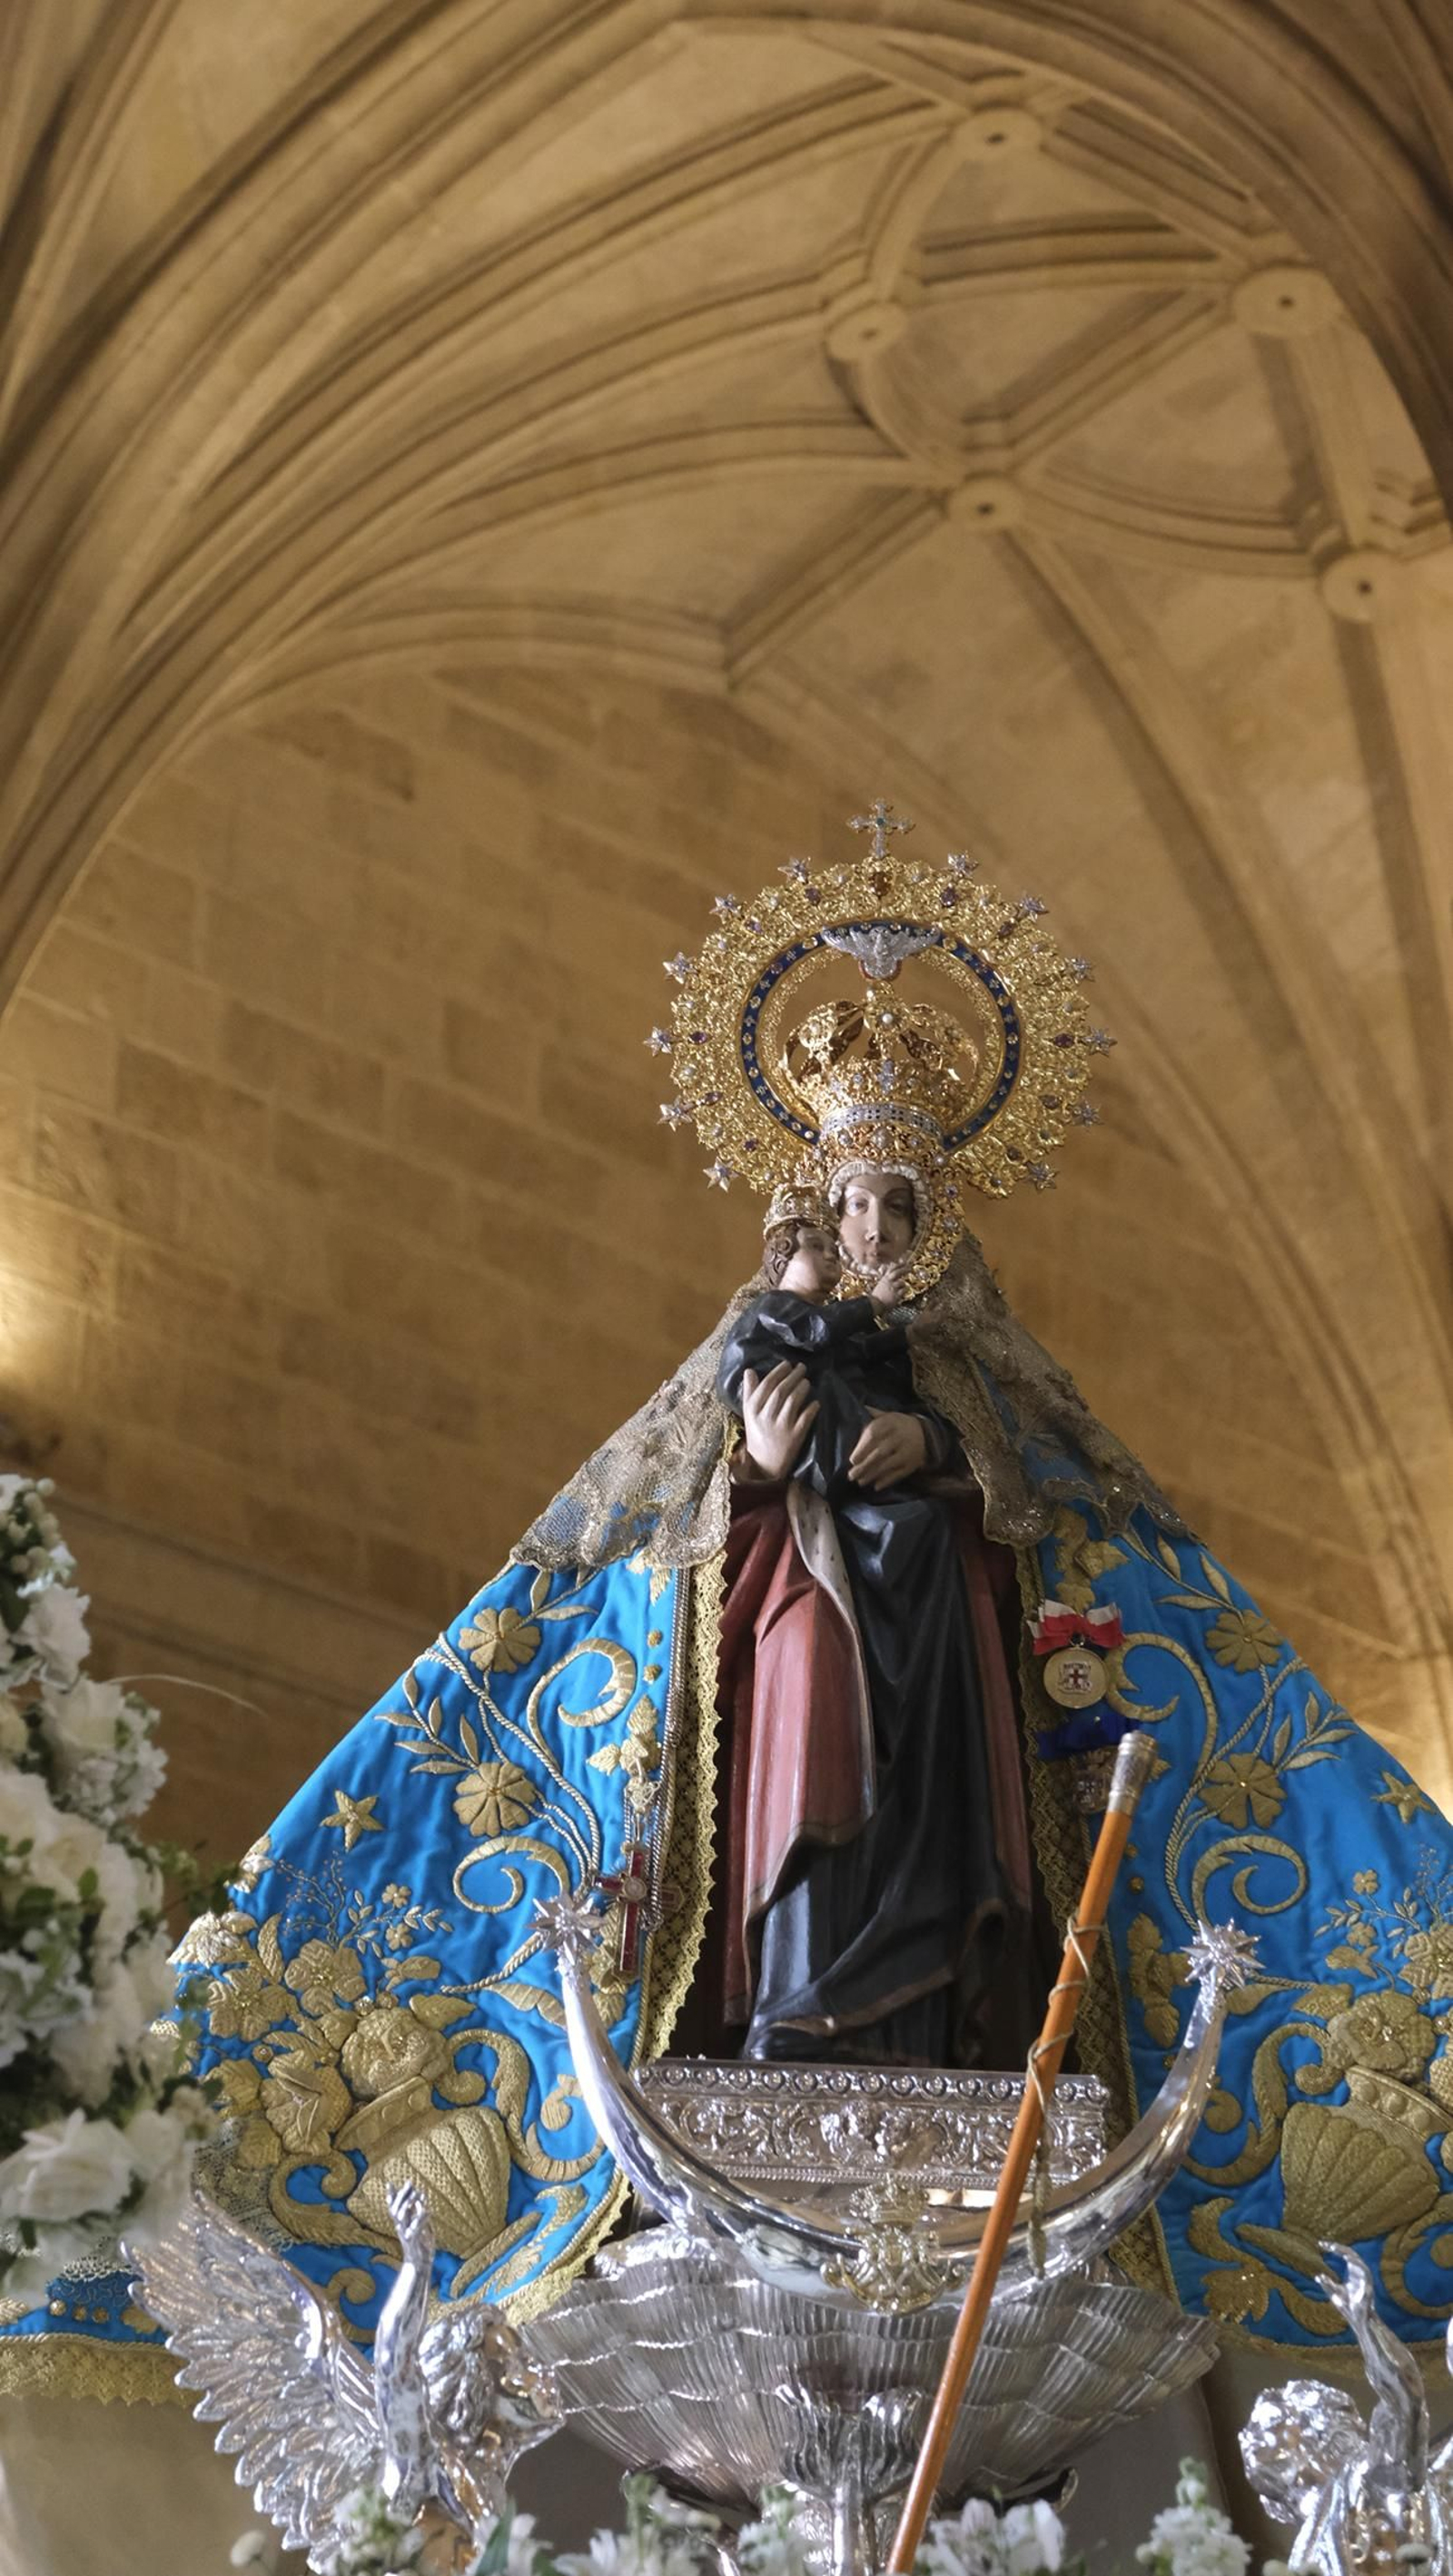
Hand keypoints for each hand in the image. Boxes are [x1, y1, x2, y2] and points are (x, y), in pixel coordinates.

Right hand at [740, 1361, 817, 1479]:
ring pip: (792, 1402)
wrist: (765, 1464)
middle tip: (801, 1368)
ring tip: (807, 1382)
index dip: (778, 1372)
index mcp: (753, 1409)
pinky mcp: (795, 1437)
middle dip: (792, 1376)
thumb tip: (749, 1370)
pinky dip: (811, 1409)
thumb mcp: (748, 1413)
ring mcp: (781, 1427)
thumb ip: (749, 1391)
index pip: (766, 1385)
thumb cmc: (757, 1434)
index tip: (787, 1364)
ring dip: (801, 1389)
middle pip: (781, 1391)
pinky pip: (805, 1419)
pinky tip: (815, 1402)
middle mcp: (766, 1417)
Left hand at [848, 1408, 927, 1488]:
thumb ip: (871, 1416)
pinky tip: (876, 1487)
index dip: (862, 1449)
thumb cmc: (898, 1425)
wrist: (925, 1433)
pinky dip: (887, 1481)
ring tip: (860, 1482)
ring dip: (872, 1475)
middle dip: (864, 1465)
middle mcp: (899, 1437)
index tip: (852, 1460)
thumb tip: (855, 1409)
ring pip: (888, 1465)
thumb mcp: (887, 1416)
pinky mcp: (912, 1464)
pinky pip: (899, 1474)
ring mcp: (907, 1451)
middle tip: (851, 1475)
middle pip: (880, 1453)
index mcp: (890, 1423)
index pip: (874, 1435)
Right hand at [869, 1259, 909, 1312]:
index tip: (904, 1262)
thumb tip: (888, 1272)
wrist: (874, 1304)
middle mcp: (888, 1282)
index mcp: (884, 1279)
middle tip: (909, 1268)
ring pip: (902, 1282)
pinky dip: (904, 1291)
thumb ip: (885, 1278)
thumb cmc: (877, 1296)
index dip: (899, 1264)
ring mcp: (892, 1288)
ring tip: (902, 1287)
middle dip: (904, 1269)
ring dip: (903, 1284)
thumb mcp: (880, 1284)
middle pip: (897, 1272)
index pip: (892, 1268)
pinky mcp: (896, 1295)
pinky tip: (902, 1293)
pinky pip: (903, 1291)